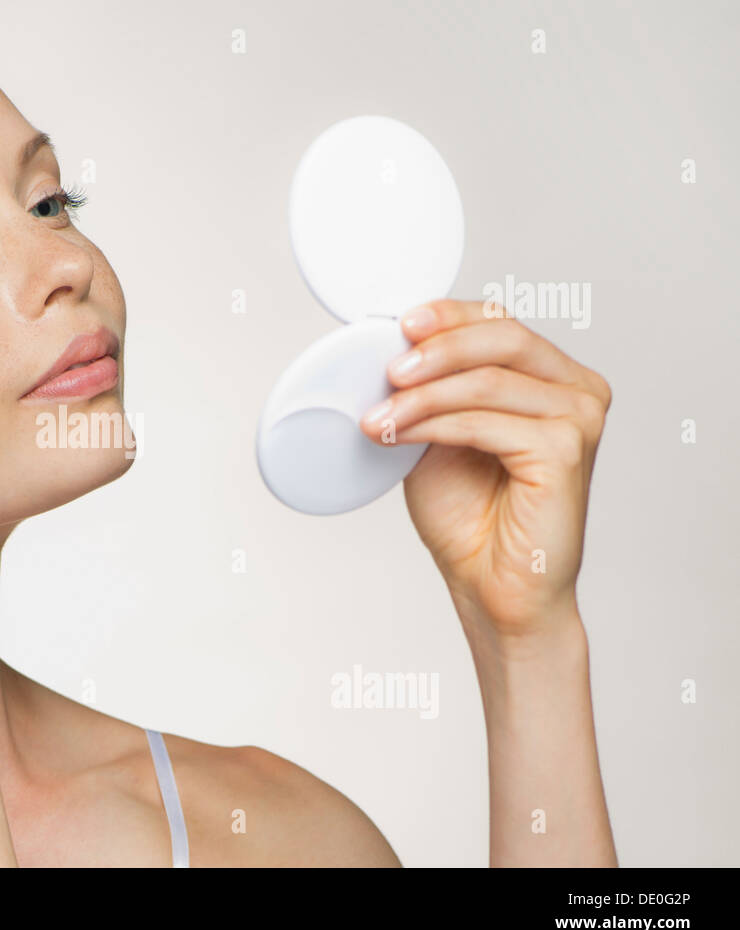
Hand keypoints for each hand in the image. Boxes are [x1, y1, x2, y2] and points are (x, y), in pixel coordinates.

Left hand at [358, 300, 611, 656]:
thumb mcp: (438, 434)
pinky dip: (434, 425)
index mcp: (553, 377)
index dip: (449, 315)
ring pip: (487, 380)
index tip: (401, 322)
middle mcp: (577, 391)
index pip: (500, 321)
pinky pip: (484, 421)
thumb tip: (392, 349)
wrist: (490, 588)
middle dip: (435, 348)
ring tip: (377, 418)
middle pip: (502, 336)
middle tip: (388, 369)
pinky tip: (398, 436)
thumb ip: (430, 390)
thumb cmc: (470, 517)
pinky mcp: (566, 451)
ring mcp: (579, 418)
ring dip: (421, 396)